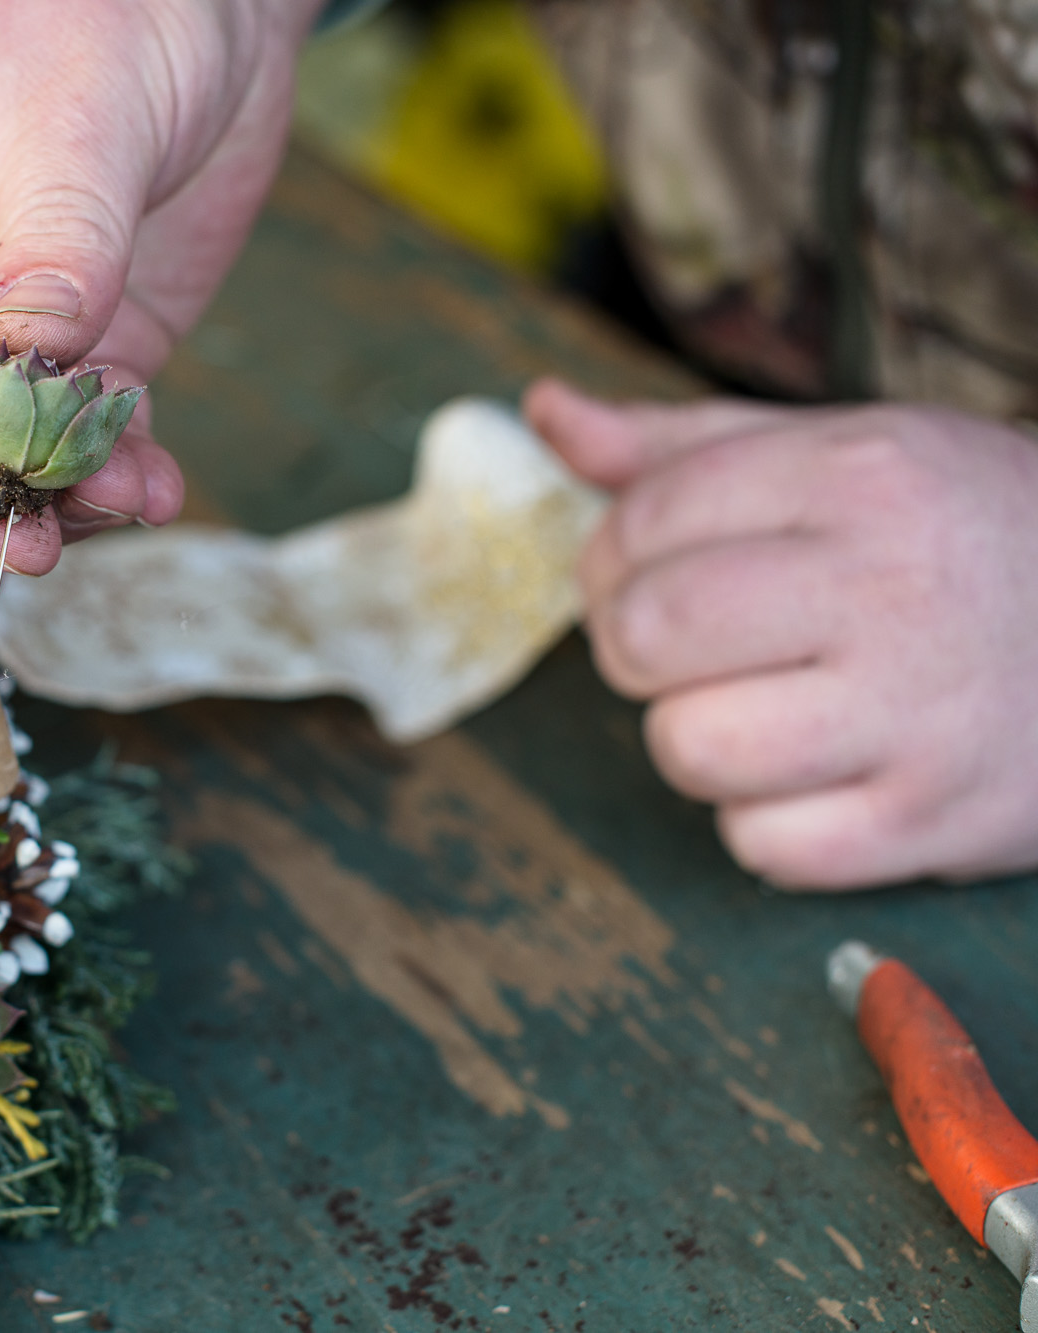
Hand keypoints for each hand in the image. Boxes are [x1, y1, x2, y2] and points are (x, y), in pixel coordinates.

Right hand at [0, 0, 323, 572]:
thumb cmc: (97, 0)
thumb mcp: (73, 102)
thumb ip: (56, 237)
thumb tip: (32, 359)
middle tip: (31, 550)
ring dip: (40, 501)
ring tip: (118, 508)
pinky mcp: (67, 348)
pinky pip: (67, 439)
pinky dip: (107, 477)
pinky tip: (153, 486)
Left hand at [527, 378, 1037, 887]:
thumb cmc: (965, 538)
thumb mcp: (842, 456)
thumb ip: (679, 445)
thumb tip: (543, 410)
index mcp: (860, 476)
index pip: (641, 520)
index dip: (610, 559)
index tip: (646, 575)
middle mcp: (890, 586)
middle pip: (645, 636)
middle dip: (637, 650)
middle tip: (692, 649)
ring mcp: (918, 712)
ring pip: (688, 749)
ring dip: (698, 740)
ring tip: (764, 710)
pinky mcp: (934, 821)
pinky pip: (761, 845)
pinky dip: (768, 824)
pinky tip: (823, 776)